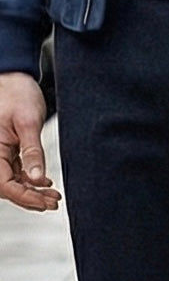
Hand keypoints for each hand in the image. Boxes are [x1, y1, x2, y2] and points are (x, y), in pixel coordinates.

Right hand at [0, 72, 61, 210]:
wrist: (15, 78)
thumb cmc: (18, 94)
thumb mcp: (28, 123)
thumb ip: (32, 152)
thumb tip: (37, 179)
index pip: (4, 184)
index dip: (25, 197)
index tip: (45, 202)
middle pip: (7, 188)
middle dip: (30, 198)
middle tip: (53, 202)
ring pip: (12, 182)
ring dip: (32, 191)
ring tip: (53, 196)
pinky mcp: (6, 152)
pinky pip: (15, 173)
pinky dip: (30, 181)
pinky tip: (45, 183)